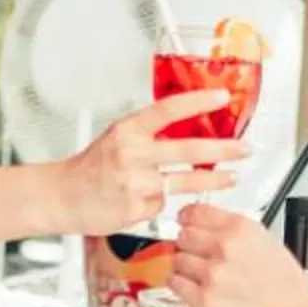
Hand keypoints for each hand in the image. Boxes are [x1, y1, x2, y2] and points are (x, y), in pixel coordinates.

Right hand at [50, 92, 248, 233]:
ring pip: (184, 181)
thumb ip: (149, 134)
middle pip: (187, 148)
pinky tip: (154, 198)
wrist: (62, 196)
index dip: (198, 101)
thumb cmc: (91, 167)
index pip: (168, 109)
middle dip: (223, 149)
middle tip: (245, 148)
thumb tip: (187, 128)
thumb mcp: (117, 138)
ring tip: (232, 177)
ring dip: (213, 180)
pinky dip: (165, 201)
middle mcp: (131, 153)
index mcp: (128, 129)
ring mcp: (134, 183)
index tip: (222, 97)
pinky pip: (163, 203)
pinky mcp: (136, 209)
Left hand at [170, 204, 307, 306]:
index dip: (188, 219)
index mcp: (241, 228)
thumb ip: (235, 231)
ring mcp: (212, 273)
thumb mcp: (267, 242)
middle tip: (199, 256)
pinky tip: (194, 289)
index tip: (186, 224)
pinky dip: (180, 285)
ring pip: (177, 259)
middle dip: (188, 246)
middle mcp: (224, 246)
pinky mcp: (203, 299)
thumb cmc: (287, 288)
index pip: (194, 212)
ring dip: (185, 267)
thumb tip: (210, 226)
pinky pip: (175, 283)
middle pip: (182, 235)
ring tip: (202, 277)